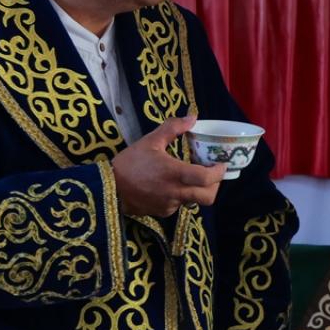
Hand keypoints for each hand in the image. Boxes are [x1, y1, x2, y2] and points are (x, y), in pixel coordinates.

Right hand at [111, 115, 225, 216]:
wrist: (108, 188)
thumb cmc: (130, 162)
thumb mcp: (150, 140)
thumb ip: (172, 128)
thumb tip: (192, 117)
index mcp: (175, 174)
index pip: (207, 178)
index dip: (219, 173)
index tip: (221, 164)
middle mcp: (176, 193)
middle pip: (208, 197)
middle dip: (215, 186)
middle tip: (212, 173)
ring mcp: (169, 205)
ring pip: (194, 201)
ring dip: (198, 190)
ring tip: (191, 177)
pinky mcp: (162, 212)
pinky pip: (179, 205)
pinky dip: (182, 195)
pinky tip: (172, 185)